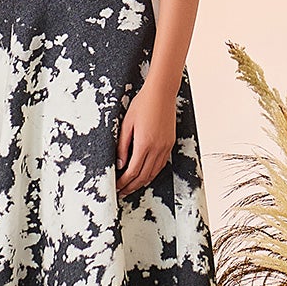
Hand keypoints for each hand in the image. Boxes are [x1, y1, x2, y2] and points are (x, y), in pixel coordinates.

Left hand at [115, 76, 177, 197]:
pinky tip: (145, 175)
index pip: (132, 171)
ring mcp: (165, 147)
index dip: (123, 182)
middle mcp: (157, 148)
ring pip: (154, 172)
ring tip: (132, 187)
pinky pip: (161, 164)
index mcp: (144, 144)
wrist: (162, 93)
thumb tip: (119, 164)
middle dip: (131, 186)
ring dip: (142, 182)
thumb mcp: (126, 124)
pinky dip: (152, 173)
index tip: (116, 187)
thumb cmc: (142, 105)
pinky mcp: (170, 143)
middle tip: (122, 192)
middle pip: (143, 176)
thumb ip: (122, 146)